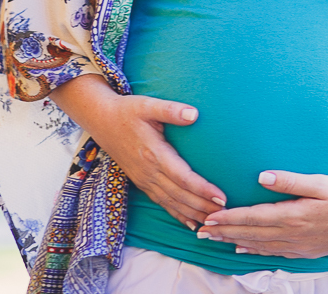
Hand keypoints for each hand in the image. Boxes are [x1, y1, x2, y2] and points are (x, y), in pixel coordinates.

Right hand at [49, 74, 227, 230]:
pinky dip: (177, 214)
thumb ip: (171, 110)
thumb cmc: (128, 111)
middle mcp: (148, 171)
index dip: (202, 190)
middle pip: (179, 195)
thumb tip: (194, 114)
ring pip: (171, 203)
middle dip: (202, 207)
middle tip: (225, 213)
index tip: (221, 197)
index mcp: (154, 154)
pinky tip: (190, 223)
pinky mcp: (141, 181)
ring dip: (192, 214)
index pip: (182, 177)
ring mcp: (144, 179)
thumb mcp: (148, 105)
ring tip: (213, 222)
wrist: (102, 120)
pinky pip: (161, 202)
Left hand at [196, 171, 327, 258]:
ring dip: (234, 241)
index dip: (229, 218)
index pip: (253, 217)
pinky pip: (273, 252)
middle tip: (199, 231)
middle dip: (224, 232)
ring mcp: (299, 245)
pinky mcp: (305, 252)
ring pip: (259, 245)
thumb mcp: (323, 183)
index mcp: (294, 215)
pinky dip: (255, 251)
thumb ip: (291, 181)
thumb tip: (261, 176)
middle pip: (251, 233)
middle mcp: (293, 234)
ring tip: (214, 240)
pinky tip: (243, 249)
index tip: (208, 216)